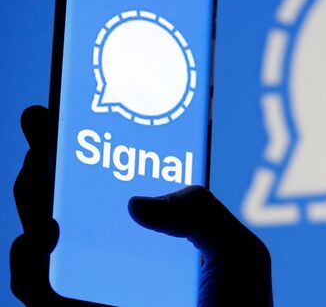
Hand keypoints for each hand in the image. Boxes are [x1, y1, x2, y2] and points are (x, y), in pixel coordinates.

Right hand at [11, 106, 272, 305]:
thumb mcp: (238, 252)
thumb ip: (202, 214)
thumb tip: (135, 203)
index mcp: (157, 232)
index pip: (116, 179)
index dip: (94, 142)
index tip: (79, 105)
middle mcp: (119, 253)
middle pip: (71, 196)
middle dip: (49, 153)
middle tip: (43, 118)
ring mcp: (94, 283)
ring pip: (38, 231)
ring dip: (29, 193)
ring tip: (39, 171)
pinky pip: (31, 286)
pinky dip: (22, 259)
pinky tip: (38, 233)